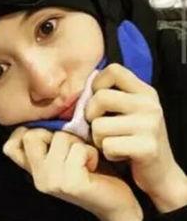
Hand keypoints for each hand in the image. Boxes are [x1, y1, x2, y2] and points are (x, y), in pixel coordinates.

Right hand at [3, 127, 141, 220]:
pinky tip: (93, 165)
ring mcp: (51, 182)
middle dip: (58, 133)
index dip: (25, 132)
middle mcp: (38, 178)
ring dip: (78, 142)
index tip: (48, 135)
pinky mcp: (69, 184)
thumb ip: (48, 139)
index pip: (10, 146)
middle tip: (73, 147)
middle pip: (33, 135)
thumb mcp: (64, 153)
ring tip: (85, 157)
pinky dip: (90, 152)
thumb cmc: (93, 170)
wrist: (116, 203)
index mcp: (33, 170)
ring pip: (59, 138)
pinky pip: (77, 149)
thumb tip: (43, 105)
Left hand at [86, 63, 186, 211]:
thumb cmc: (135, 137)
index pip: (114, 70)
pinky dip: (108, 153)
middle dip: (91, 115)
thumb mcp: (130, 109)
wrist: (162, 174)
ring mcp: (150, 126)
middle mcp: (150, 105)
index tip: (97, 98)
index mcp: (145, 91)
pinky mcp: (147, 148)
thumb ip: (112, 94)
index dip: (97, 83)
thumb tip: (82, 86)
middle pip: (100, 98)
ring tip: (111, 141)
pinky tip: (120, 154)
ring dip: (98, 138)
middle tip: (99, 126)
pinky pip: (107, 145)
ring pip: (99, 125)